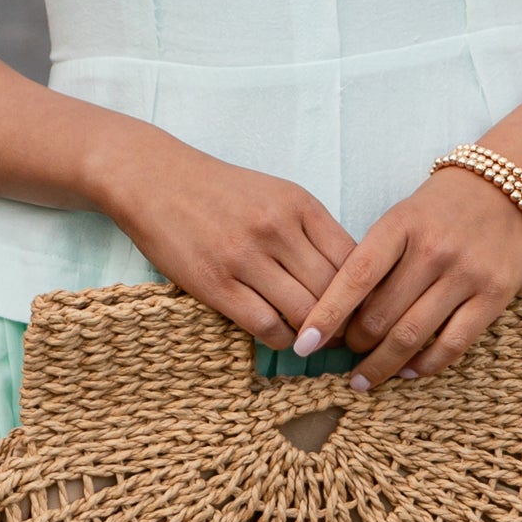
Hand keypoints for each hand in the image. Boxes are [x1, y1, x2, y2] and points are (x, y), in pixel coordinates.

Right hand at [92, 128, 355, 348]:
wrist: (155, 181)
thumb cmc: (220, 192)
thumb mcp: (277, 195)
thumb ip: (312, 231)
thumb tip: (351, 279)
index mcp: (300, 205)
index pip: (355, 261)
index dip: (365, 294)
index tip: (364, 311)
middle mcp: (277, 229)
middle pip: (334, 292)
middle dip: (345, 321)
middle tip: (345, 337)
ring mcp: (245, 258)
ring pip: (305, 314)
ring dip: (314, 336)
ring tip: (315, 341)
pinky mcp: (216, 284)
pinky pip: (267, 326)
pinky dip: (282, 340)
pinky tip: (280, 336)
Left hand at [291, 161, 521, 389]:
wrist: (510, 189)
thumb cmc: (442, 208)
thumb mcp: (402, 217)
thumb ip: (374, 260)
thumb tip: (339, 316)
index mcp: (401, 225)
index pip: (355, 277)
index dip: (326, 315)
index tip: (304, 343)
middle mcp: (433, 250)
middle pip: (380, 315)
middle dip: (354, 344)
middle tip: (343, 353)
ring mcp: (466, 274)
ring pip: (412, 336)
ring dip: (381, 364)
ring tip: (364, 377)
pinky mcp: (494, 296)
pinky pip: (453, 344)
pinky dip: (424, 365)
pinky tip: (408, 370)